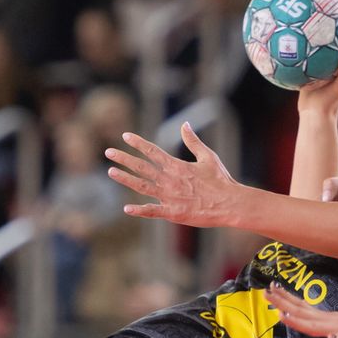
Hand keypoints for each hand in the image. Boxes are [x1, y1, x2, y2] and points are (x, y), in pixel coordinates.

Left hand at [106, 123, 240, 226]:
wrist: (229, 203)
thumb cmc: (220, 180)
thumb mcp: (208, 156)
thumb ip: (193, 141)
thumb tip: (185, 124)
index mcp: (177, 166)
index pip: (153, 151)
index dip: (138, 143)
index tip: (125, 136)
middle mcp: (169, 179)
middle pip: (141, 167)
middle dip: (124, 158)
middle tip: (108, 152)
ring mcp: (169, 196)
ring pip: (141, 186)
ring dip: (125, 179)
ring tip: (111, 172)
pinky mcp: (172, 213)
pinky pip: (152, 211)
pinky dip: (139, 211)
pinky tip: (127, 209)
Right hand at [297, 5, 337, 115]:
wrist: (315, 113)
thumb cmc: (330, 101)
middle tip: (335, 0)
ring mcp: (327, 62)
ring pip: (325, 39)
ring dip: (321, 25)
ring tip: (313, 9)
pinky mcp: (314, 65)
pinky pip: (309, 49)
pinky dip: (304, 40)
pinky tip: (293, 30)